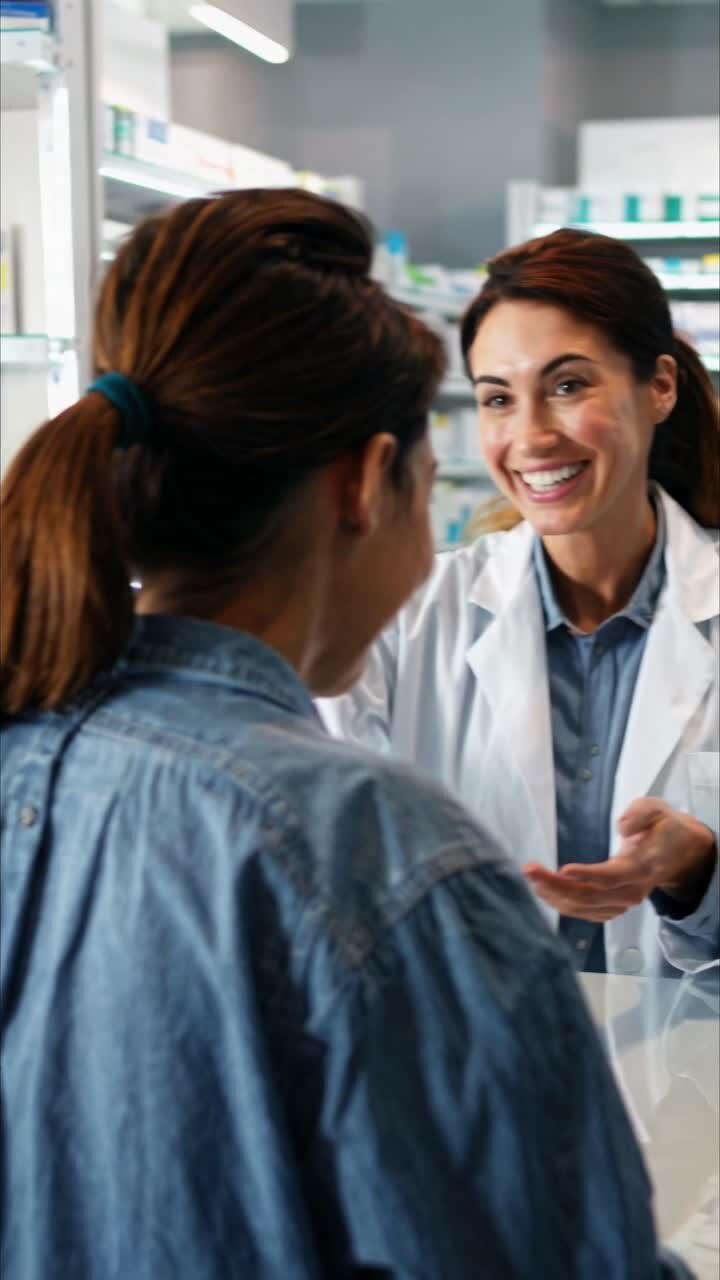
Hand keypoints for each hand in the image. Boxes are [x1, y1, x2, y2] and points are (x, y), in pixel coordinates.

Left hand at [524, 799, 716, 922]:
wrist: (678, 854)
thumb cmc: (661, 828)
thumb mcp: (657, 810)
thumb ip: (641, 814)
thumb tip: (623, 827)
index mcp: (643, 867)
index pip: (613, 877)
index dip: (588, 876)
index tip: (562, 869)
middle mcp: (632, 890)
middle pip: (591, 896)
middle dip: (557, 885)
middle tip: (530, 869)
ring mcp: (622, 903)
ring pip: (584, 907)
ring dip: (554, 895)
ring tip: (531, 878)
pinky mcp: (613, 907)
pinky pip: (584, 912)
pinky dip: (562, 903)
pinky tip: (544, 890)